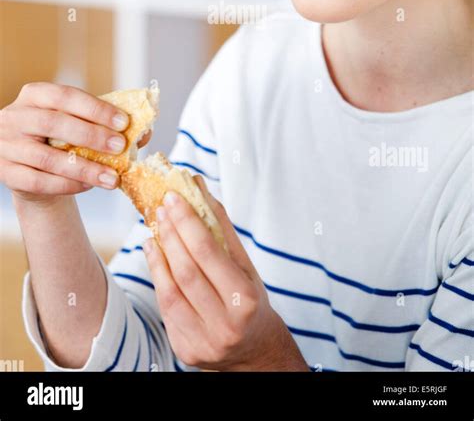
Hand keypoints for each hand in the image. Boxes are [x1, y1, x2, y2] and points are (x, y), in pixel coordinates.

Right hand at [0, 82, 134, 203]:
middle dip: (91, 136)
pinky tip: (89, 185)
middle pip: (54, 124)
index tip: (123, 122)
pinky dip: (67, 185)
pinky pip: (38, 182)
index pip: (65, 96)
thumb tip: (145, 132)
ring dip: (85, 168)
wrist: (31, 168)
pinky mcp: (6, 173)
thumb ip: (105, 124)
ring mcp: (6, 146)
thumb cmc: (59, 138)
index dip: (95, 109)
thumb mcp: (77, 123)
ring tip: (112, 177)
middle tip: (120, 147)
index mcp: (35, 95)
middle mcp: (14, 117)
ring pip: (47, 158)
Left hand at [143, 175, 308, 370]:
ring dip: (158, 257)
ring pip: (170, 293)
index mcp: (245, 299)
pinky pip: (166, 309)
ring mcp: (203, 342)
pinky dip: (158, 279)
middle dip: (170, 234)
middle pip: (186, 271)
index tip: (173, 197)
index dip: (187, 222)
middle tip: (160, 207)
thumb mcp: (245, 265)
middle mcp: (225, 325)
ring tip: (153, 231)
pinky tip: (155, 257)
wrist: (254, 351)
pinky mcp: (185, 351)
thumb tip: (199, 188)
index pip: (208, 253)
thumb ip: (221, 228)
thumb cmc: (249, 299)